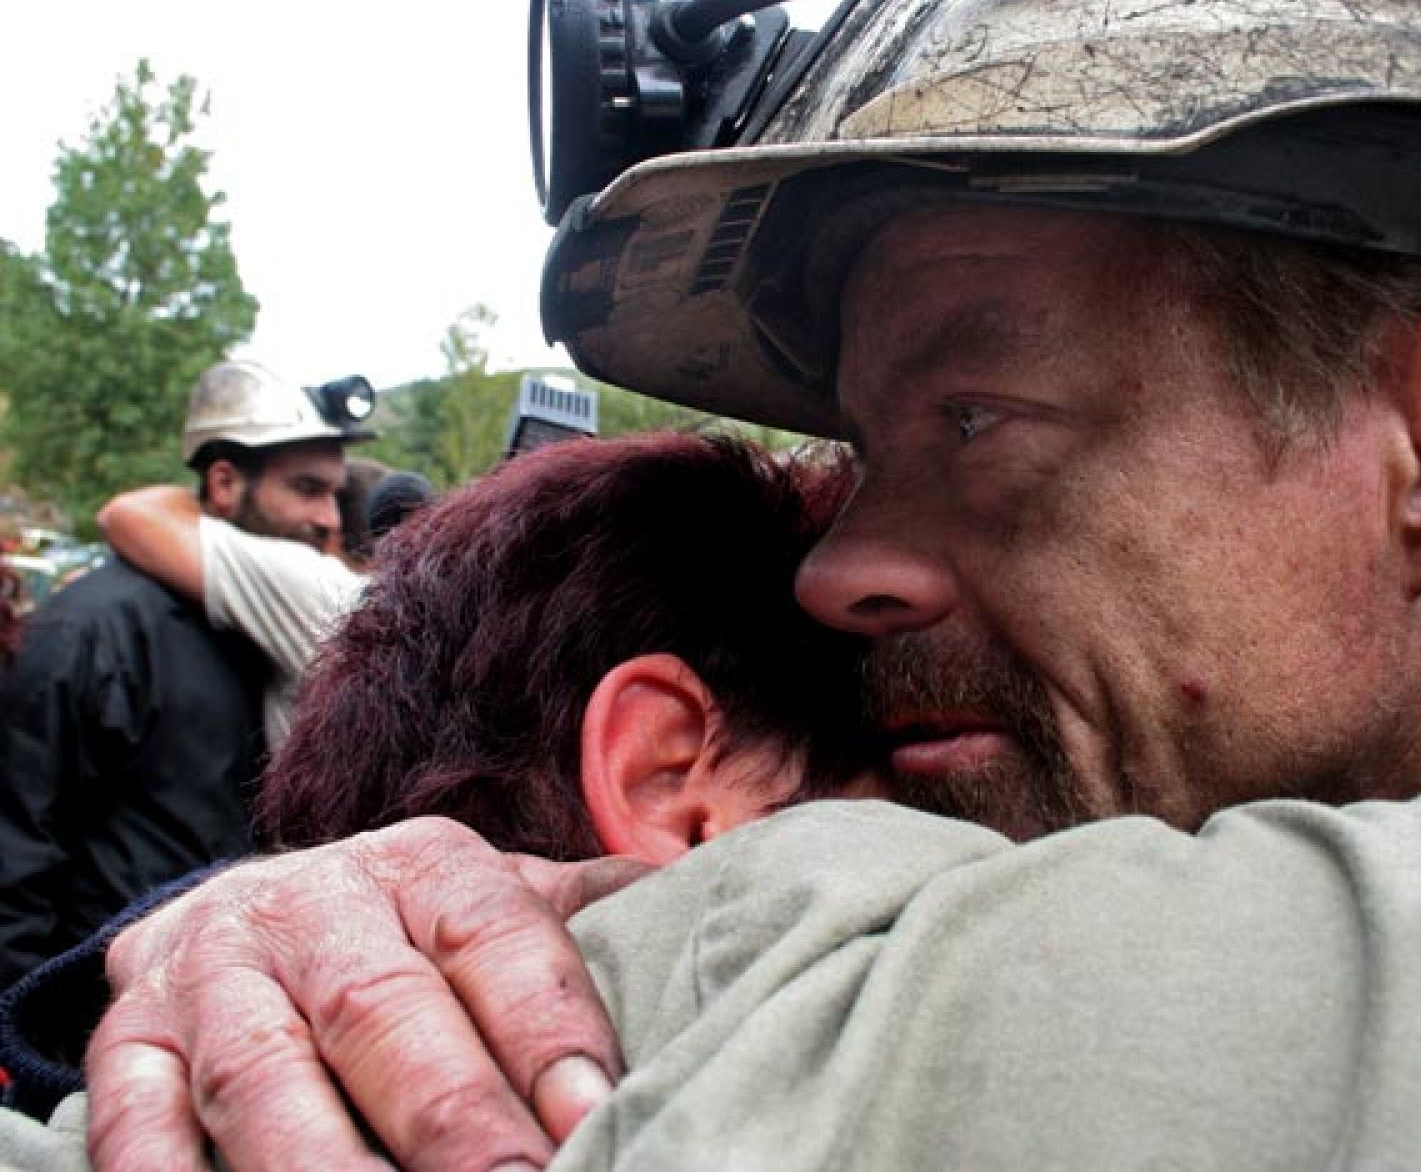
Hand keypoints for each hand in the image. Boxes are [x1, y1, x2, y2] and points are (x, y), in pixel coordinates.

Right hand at [84, 816, 649, 1171]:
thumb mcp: (490, 900)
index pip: (495, 938)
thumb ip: (580, 911)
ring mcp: (211, 975)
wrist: (245, 917)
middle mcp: (313, 905)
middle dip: (453, 1117)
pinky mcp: (128, 1043)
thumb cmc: (405, 932)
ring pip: (264, 1077)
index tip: (594, 1117)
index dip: (546, 1030)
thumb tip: (709, 896)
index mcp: (423, 864)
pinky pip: (135, 1120)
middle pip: (384, 1011)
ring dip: (321, 1167)